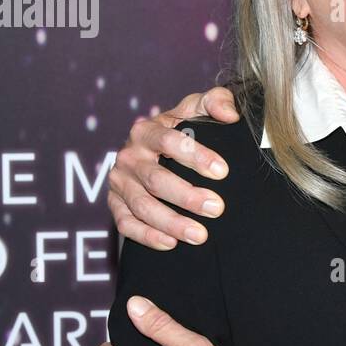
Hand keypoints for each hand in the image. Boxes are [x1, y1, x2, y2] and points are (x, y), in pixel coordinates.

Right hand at [108, 87, 239, 249]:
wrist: (155, 150)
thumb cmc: (183, 129)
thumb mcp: (198, 110)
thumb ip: (216, 102)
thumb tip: (230, 114)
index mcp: (148, 130)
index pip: (170, 141)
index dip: (195, 156)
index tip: (222, 172)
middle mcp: (129, 156)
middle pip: (156, 179)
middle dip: (187, 196)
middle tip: (216, 208)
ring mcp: (120, 182)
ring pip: (142, 206)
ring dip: (171, 223)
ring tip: (200, 235)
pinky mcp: (115, 204)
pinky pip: (126, 224)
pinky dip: (147, 235)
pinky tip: (171, 243)